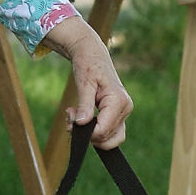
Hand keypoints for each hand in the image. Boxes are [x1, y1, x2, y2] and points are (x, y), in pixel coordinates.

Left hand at [42, 16, 133, 149]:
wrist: (93, 55)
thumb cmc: (88, 65)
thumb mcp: (84, 84)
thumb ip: (84, 105)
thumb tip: (82, 124)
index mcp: (118, 101)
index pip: (102, 131)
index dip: (85, 133)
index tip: (71, 120)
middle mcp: (125, 108)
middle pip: (106, 138)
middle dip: (86, 134)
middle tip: (70, 118)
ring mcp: (123, 112)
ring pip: (108, 138)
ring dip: (89, 133)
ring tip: (74, 116)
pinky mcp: (118, 114)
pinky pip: (108, 132)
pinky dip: (94, 130)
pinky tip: (81, 117)